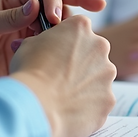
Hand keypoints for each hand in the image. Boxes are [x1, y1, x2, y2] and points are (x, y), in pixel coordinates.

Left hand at [0, 0, 105, 90]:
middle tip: (71, 32)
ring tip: (66, 48)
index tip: (72, 10)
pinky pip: (49, 56)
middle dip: (70, 16)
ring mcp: (26, 40)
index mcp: (12, 1)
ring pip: (58, 34)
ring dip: (65, 38)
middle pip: (59, 9)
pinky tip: (60, 65)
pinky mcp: (26, 61)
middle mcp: (22, 17)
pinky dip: (58, 58)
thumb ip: (9, 17)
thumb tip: (37, 4)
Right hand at [10, 15, 116, 136]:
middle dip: (79, 62)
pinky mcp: (108, 99)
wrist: (36, 105)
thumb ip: (45, 40)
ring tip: (63, 95)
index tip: (56, 52)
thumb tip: (43, 46)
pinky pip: (99, 100)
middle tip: (59, 75)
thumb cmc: (29, 72)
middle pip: (92, 52)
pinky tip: (69, 109)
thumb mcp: (29, 44)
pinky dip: (87, 105)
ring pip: (98, 77)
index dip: (66, 41)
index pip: (78, 28)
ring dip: (85, 83)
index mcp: (80, 27)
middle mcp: (99, 46)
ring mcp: (107, 74)